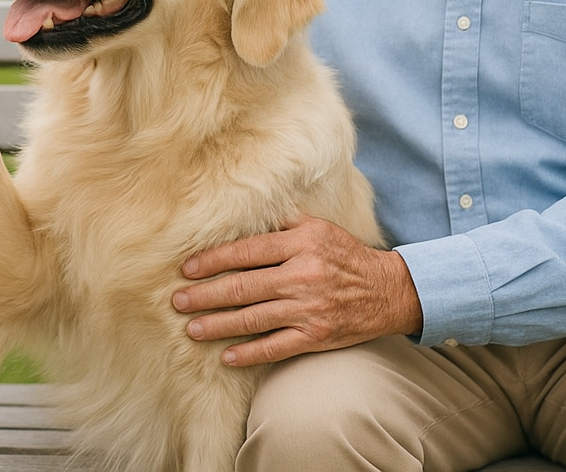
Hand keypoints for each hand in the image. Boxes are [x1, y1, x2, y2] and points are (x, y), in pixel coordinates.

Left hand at [171, 216, 422, 366]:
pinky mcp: (316, 336)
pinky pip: (276, 347)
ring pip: (253, 319)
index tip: (187, 269)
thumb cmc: (345, 254)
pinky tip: (226, 356)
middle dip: (205, 295)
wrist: (388, 290)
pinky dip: (249, 353)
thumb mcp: (318, 227)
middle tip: (177, 301)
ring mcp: (309, 309)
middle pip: (243, 287)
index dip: (213, 261)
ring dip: (218, 325)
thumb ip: (282, 220)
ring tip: (191, 328)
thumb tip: (244, 208)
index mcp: (301, 243)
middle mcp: (303, 275)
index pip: (246, 252)